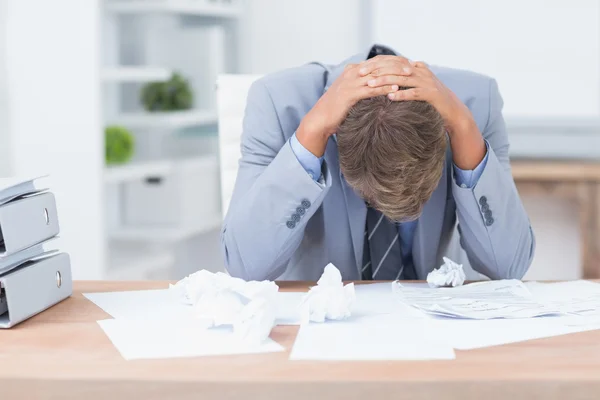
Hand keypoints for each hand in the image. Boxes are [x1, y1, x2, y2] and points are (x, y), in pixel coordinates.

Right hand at [297, 62, 408, 156]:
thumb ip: (362, 87)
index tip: (407, 62)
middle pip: (379, 63)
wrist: (320, 119)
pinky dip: (385, 87)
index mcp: (353, 70)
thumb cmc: (336, 110)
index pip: (377, 60)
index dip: (393, 60)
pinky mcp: (350, 94)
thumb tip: (378, 87)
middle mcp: (352, 73)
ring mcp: (350, 83)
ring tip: (409, 75)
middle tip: (412, 66)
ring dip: (394, 74)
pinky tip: (396, 88)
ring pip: (377, 74)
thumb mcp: (350, 93)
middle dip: (397, 64)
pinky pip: (371, 89)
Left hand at [358, 56, 473, 134]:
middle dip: (377, 71)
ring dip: (385, 82)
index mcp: (416, 68)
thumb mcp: (417, 86)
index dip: (376, 65)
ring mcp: (427, 82)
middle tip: (361, 74)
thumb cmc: (431, 101)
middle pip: (395, 68)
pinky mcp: (431, 94)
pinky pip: (414, 93)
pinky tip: (390, 97)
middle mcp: (421, 72)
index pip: (393, 63)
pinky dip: (401, 94)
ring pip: (402, 79)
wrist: (452, 111)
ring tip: (371, 85)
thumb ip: (405, 79)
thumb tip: (386, 78)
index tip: (360, 69)